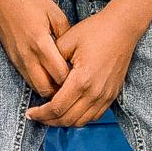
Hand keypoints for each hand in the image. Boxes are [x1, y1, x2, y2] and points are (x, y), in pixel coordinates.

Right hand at [0, 0, 71, 99]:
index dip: (73, 80)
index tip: (83, 77)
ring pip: (35, 86)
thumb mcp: (55, 13)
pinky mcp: (12, 58)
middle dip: (60, 91)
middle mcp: (27, 54)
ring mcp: (17, 58)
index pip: (59, 74)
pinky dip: (39, 80)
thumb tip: (75, 55)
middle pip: (46, 88)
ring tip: (63, 82)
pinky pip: (27, 77)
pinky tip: (49, 73)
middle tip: (74, 86)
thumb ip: (66, 36)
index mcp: (40, 42)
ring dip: (49, 88)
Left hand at [26, 8, 143, 126]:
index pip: (57, 108)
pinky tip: (69, 110)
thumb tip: (43, 76)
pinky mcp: (111, 95)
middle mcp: (95, 93)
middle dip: (49, 121)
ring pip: (81, 121)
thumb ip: (52, 61)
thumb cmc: (95, 31)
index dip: (41, 114)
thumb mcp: (67, 41)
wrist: (122, 28)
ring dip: (64, 122)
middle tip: (36, 116)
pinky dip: (79, 118)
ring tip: (50, 115)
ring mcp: (105, 96)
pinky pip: (94, 116)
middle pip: (68, 119)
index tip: (30, 113)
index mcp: (82, 80)